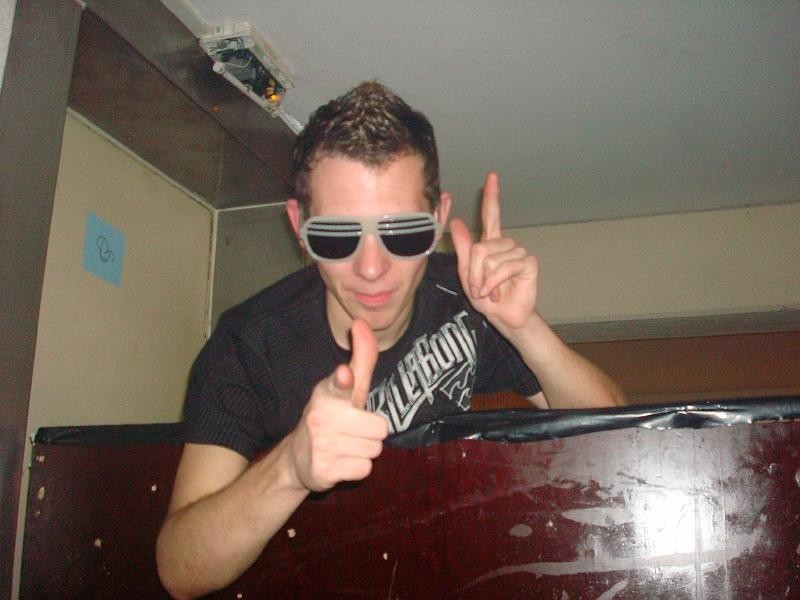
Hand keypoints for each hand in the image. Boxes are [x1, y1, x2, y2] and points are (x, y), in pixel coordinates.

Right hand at [287, 319, 388, 491]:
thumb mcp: (347, 387)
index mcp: (328, 393)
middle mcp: (321, 417)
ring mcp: (321, 445)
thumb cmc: (332, 416)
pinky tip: (341, 462)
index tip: (343, 374)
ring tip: (346, 445)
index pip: (338, 384)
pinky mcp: (324, 471)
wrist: (298, 458)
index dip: (343, 380)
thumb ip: (362, 358)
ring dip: (365, 450)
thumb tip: (362, 322)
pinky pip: (365, 469)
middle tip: (353, 431)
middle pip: (380, 428)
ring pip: (374, 450)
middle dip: (372, 432)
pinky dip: (357, 468)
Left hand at [449, 172, 539, 333]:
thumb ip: (463, 249)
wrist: (504, 316)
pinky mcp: (529, 262)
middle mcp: (506, 245)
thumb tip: (456, 221)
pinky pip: (504, 266)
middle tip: (479, 288)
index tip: (492, 176)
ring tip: (490, 290)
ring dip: (484, 279)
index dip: (492, 197)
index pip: (492, 216)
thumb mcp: (467, 274)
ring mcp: (519, 252)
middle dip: (473, 272)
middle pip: (480, 248)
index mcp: (492, 244)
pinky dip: (495, 282)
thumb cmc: (487, 297)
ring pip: (490, 258)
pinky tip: (498, 292)